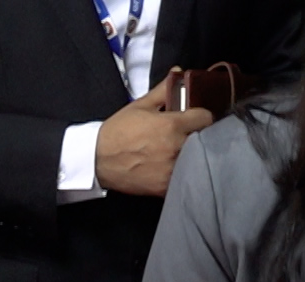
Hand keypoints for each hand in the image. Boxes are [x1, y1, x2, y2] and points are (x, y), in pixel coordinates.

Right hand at [94, 73, 214, 196]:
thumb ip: (163, 90)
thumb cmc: (118, 131)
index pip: (206, 118)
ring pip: (197, 160)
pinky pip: (184, 177)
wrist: (99, 160)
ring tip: (180, 151)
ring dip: (192, 154)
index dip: (202, 116)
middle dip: (199, 135)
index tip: (196, 118)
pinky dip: (182, 172)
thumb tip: (178, 71)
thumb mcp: (140, 105)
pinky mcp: (167, 186)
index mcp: (172, 125)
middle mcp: (177, 148)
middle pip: (205, 140)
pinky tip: (171, 166)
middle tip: (188, 134)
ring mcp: (173, 169)